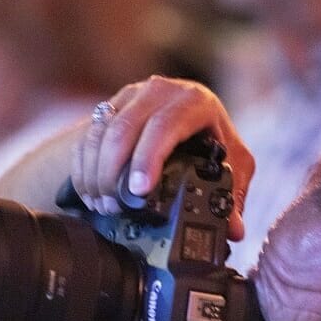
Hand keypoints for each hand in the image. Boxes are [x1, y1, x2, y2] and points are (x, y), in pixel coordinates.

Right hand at [74, 76, 254, 240]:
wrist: (189, 113)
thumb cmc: (213, 136)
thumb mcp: (233, 162)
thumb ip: (233, 194)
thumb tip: (234, 230)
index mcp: (195, 101)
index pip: (166, 125)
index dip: (148, 157)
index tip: (139, 190)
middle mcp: (160, 91)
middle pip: (125, 128)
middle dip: (114, 172)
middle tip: (114, 206)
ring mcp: (132, 96)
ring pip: (102, 132)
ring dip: (97, 173)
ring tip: (103, 205)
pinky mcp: (110, 105)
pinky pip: (88, 136)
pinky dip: (85, 168)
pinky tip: (91, 194)